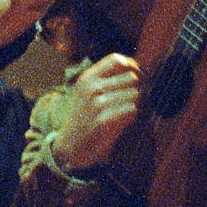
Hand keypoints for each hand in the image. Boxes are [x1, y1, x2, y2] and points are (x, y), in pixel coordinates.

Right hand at [53, 52, 143, 171]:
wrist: (69, 146)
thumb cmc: (83, 117)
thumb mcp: (87, 92)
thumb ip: (106, 79)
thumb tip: (136, 70)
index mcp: (87, 78)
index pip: (116, 59)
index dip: (131, 66)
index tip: (137, 75)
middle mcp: (91, 87)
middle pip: (130, 77)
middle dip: (135, 88)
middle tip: (130, 100)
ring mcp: (97, 104)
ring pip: (134, 94)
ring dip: (134, 104)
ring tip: (122, 113)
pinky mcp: (104, 121)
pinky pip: (132, 110)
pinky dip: (131, 117)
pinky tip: (121, 122)